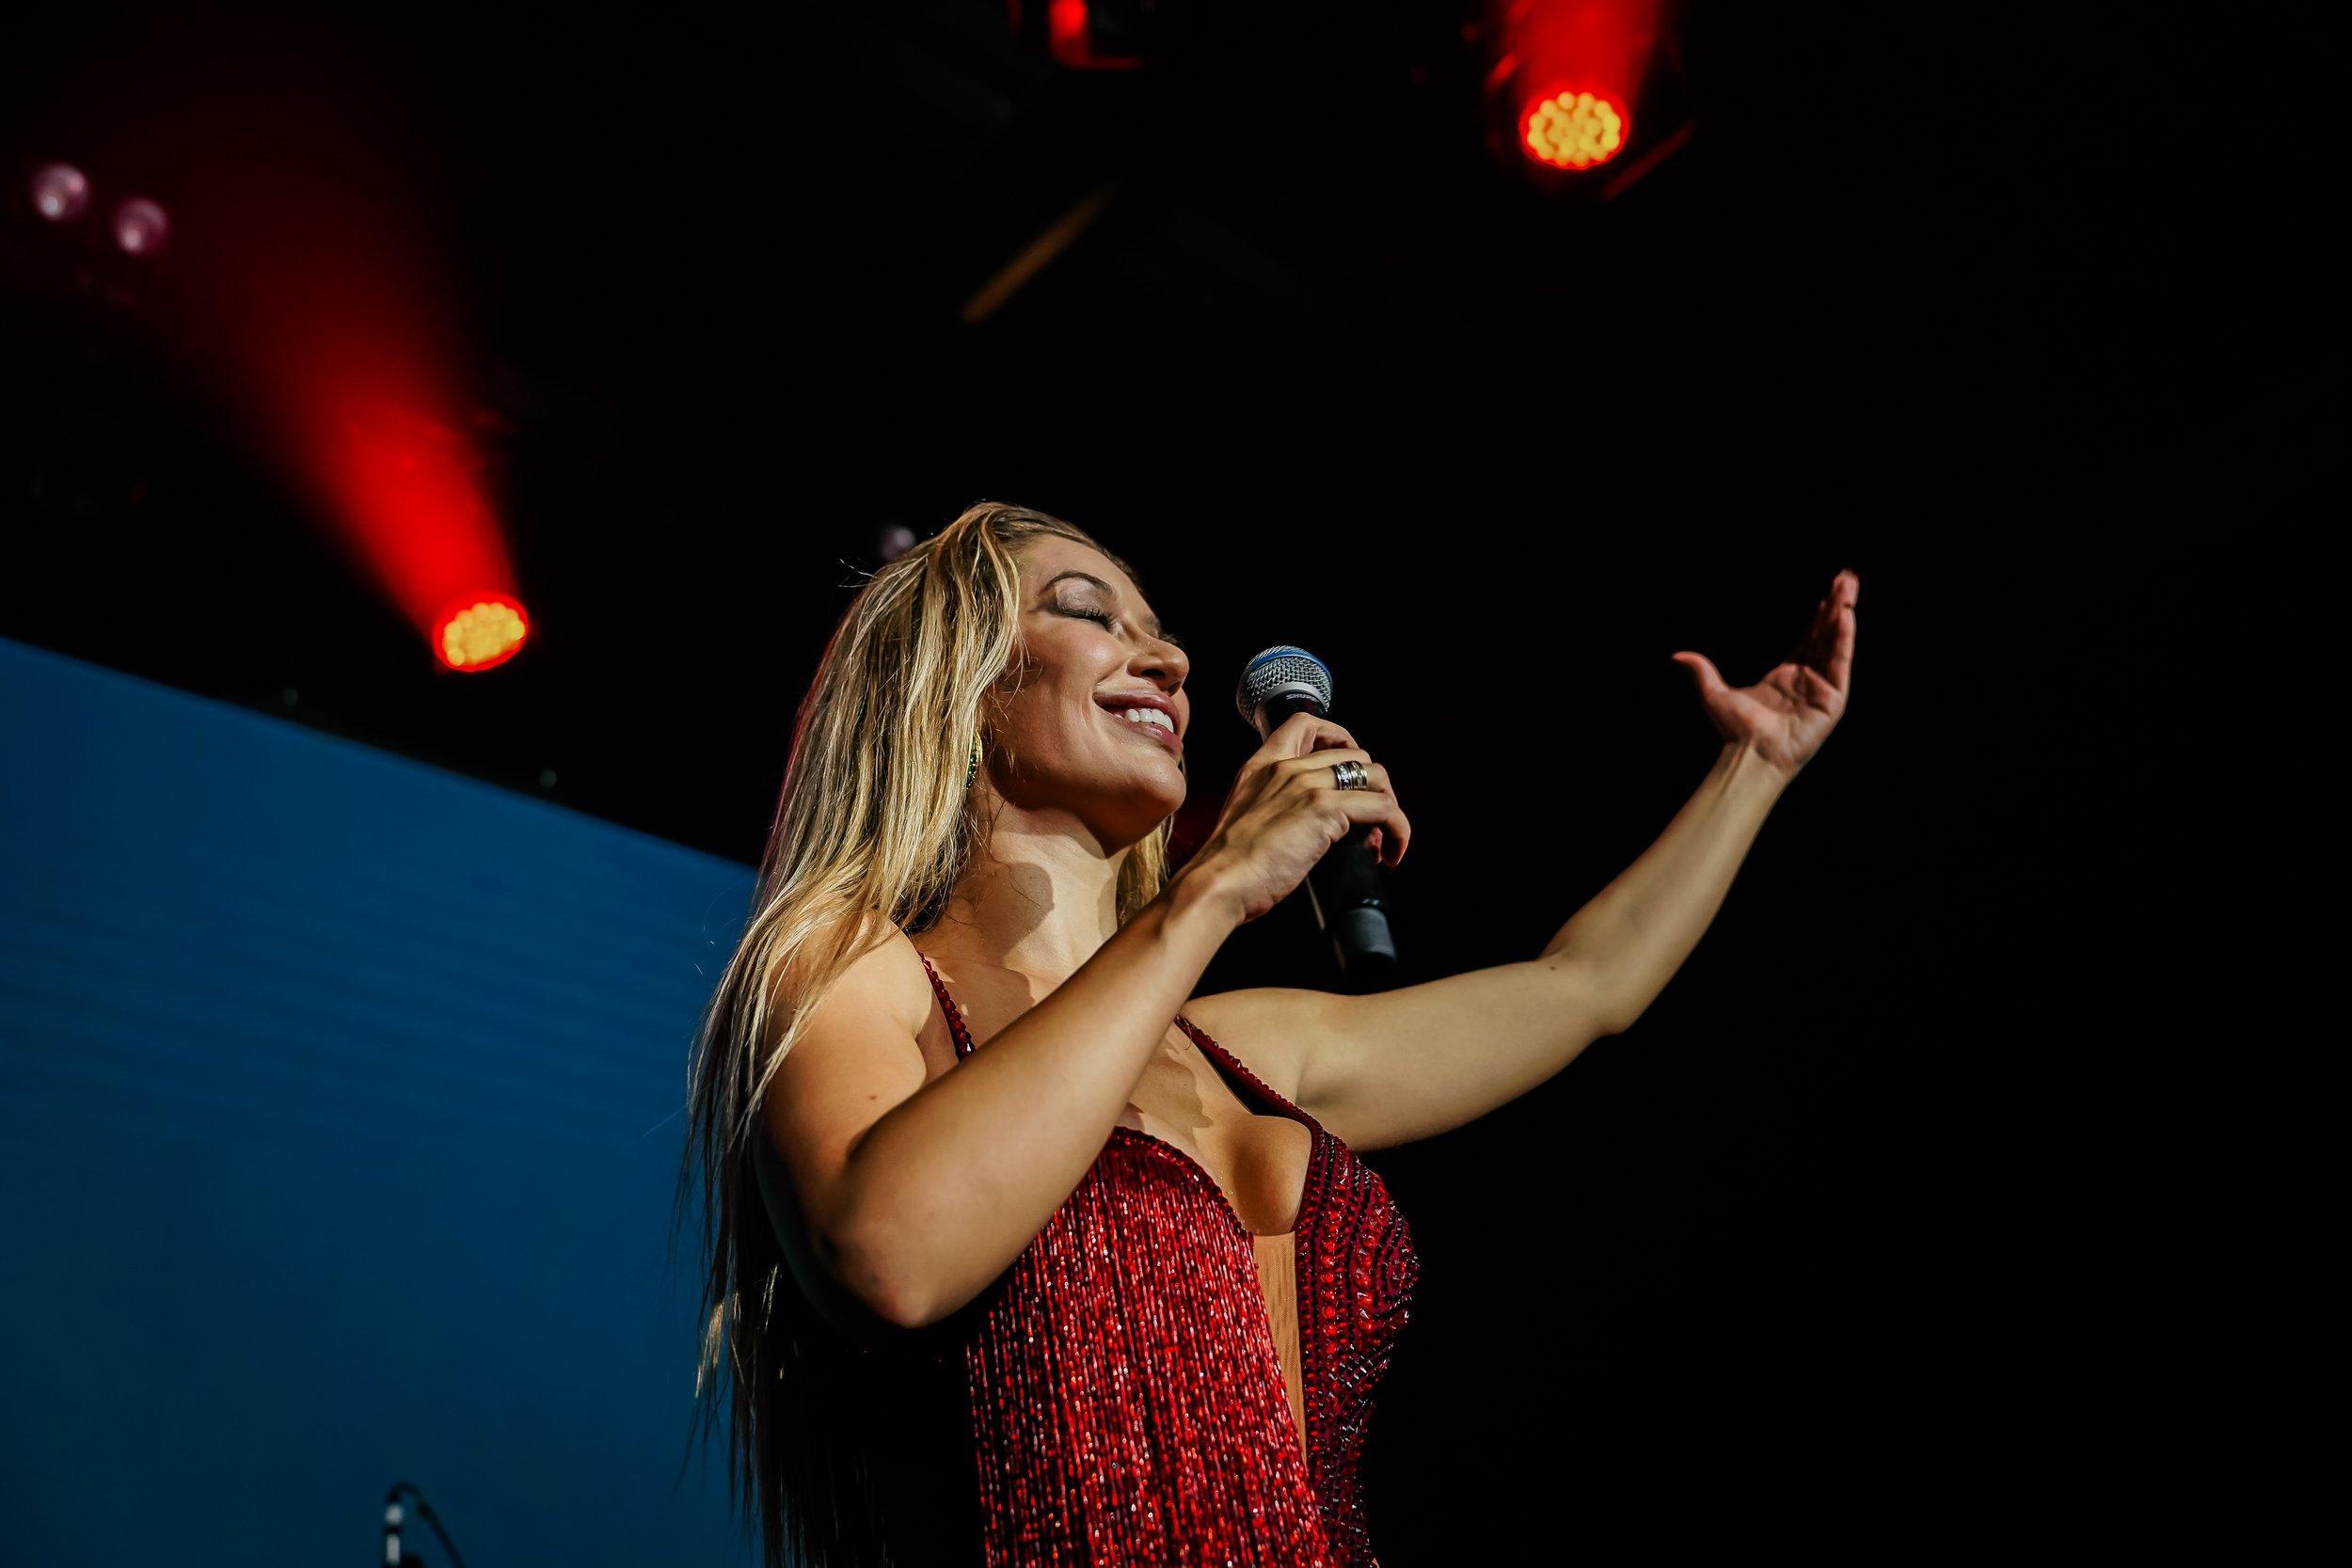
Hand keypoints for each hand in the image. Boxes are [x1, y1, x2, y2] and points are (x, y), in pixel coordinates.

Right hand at [1176, 711, 1411, 924]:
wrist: (1219, 883)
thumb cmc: (1228, 866)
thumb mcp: (1245, 819)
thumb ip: (1272, 809)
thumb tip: (1313, 829)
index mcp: (1261, 765)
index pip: (1304, 725)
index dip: (1338, 737)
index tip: (1349, 766)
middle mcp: (1286, 767)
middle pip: (1354, 754)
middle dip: (1372, 787)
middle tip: (1370, 824)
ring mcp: (1307, 784)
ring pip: (1376, 776)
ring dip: (1389, 808)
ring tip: (1382, 841)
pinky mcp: (1325, 808)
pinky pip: (1384, 808)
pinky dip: (1398, 830)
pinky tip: (1391, 852)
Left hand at [1671, 569, 1857, 776]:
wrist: (1748, 753)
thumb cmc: (1734, 730)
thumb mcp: (1713, 692)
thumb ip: (1701, 670)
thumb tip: (1676, 656)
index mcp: (1786, 675)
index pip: (1808, 636)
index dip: (1819, 613)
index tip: (1829, 590)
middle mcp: (1808, 679)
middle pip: (1825, 633)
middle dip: (1837, 604)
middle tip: (1847, 577)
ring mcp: (1822, 689)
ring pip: (1836, 643)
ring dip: (1843, 615)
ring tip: (1850, 588)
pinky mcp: (1833, 700)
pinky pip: (1840, 664)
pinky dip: (1844, 641)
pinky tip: (1846, 617)